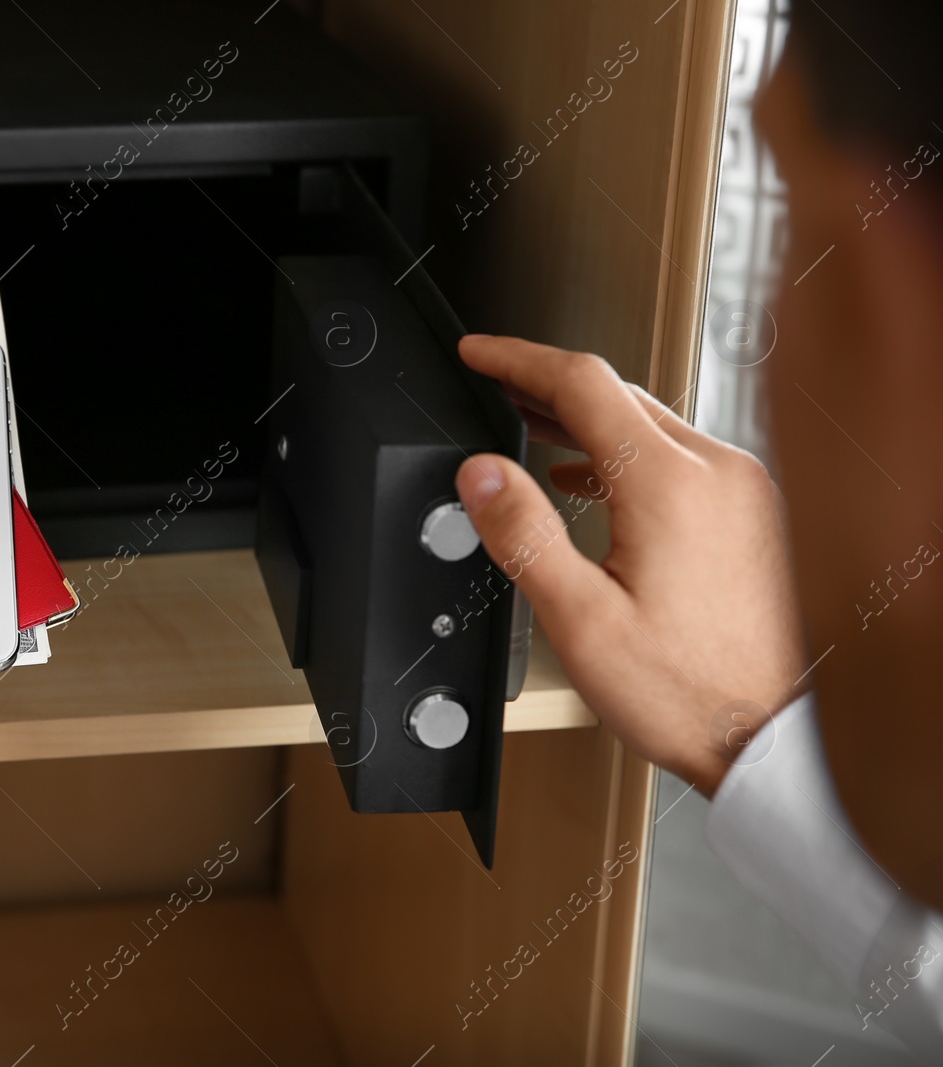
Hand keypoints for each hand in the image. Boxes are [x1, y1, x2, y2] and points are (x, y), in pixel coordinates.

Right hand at [453, 335, 804, 795]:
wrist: (769, 735)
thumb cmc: (688, 692)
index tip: (478, 353)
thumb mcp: (579, 620)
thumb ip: (523, 534)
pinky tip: (587, 479)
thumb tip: (480, 473)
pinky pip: (676, 454)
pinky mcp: (750, 511)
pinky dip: (622, 451)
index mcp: (668, 486)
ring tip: (528, 426)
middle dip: (545, 384)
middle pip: (616, 393)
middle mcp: (716, 472)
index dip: (517, 360)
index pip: (581, 382)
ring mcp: (741, 489)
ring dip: (584, 417)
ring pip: (648, 420)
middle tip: (493, 387)